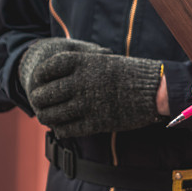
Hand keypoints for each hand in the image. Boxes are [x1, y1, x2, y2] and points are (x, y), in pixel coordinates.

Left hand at [19, 38, 163, 137]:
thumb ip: (81, 67)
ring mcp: (87, 104)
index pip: (46, 69)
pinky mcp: (95, 123)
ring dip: (46, 117)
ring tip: (47, 116)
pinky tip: (61, 127)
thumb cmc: (129, 74)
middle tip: (38, 103)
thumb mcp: (103, 61)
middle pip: (44, 94)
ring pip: (52, 114)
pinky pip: (67, 129)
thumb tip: (58, 76)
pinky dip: (60, 129)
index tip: (39, 81)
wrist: (153, 90)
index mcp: (82, 63)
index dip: (39, 77)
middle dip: (38, 100)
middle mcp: (81, 83)